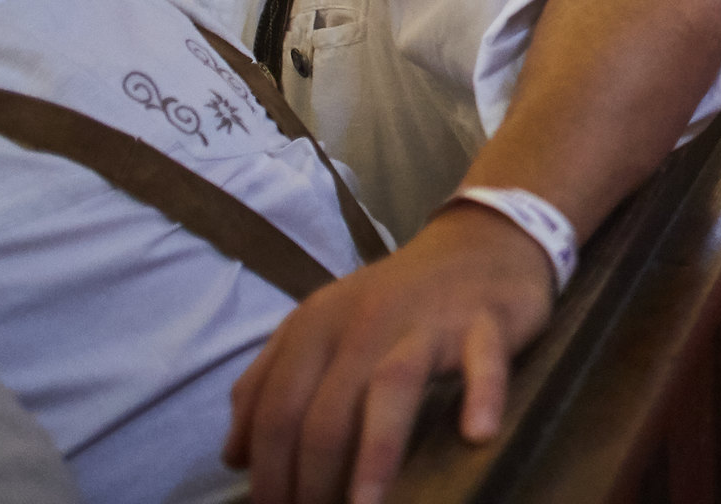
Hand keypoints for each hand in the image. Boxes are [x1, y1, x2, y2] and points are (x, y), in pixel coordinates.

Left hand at [226, 202, 555, 503]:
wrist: (481, 240)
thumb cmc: (393, 299)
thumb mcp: (322, 326)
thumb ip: (270, 381)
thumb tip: (235, 454)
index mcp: (317, 322)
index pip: (277, 408)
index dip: (269, 472)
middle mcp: (365, 320)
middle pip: (326, 410)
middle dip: (313, 481)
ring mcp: (426, 320)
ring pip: (391, 385)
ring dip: (374, 452)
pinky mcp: (485, 321)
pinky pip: (483, 359)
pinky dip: (481, 394)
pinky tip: (476, 434)